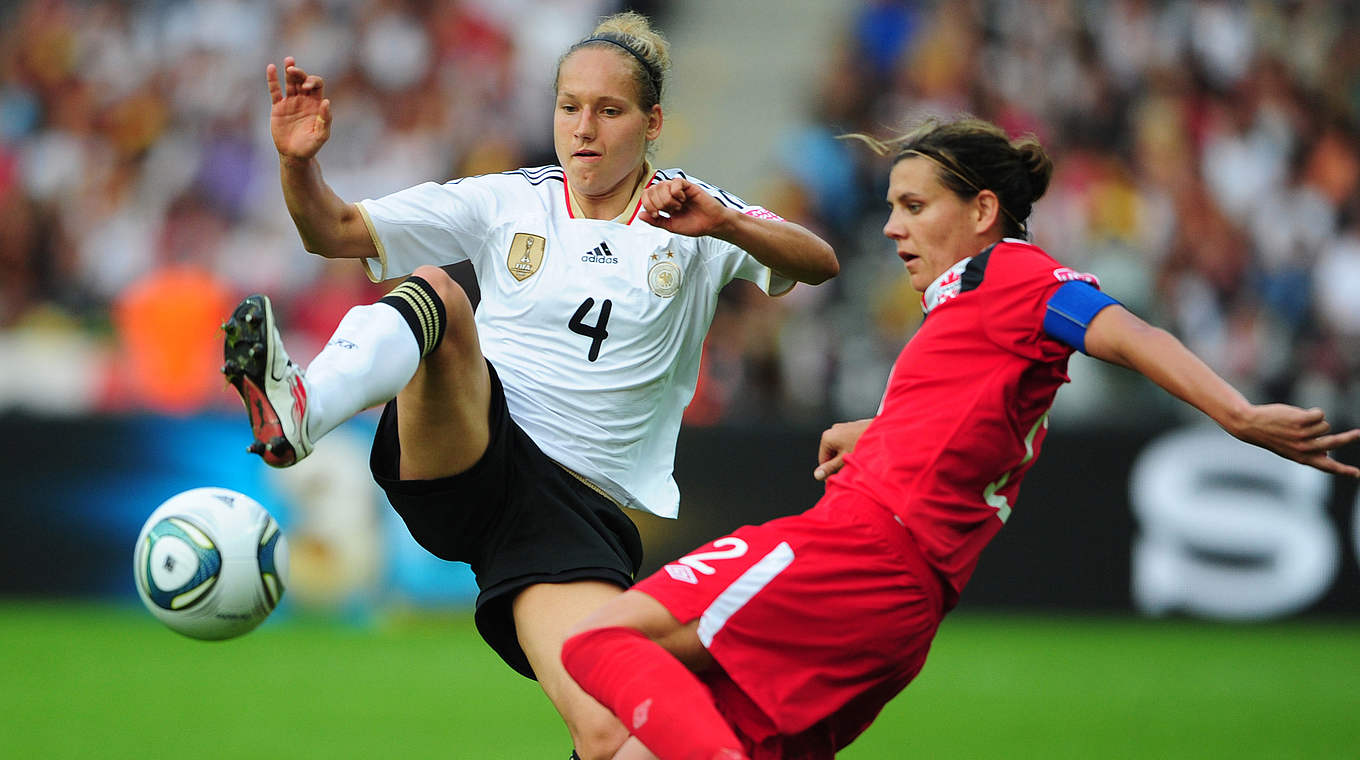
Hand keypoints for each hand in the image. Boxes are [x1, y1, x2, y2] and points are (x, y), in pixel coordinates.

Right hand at [267, 56, 331, 160]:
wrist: (294, 155)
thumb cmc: (310, 146)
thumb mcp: (321, 135)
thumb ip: (325, 120)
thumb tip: (326, 102)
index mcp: (316, 104)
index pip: (317, 85)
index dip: (312, 81)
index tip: (306, 87)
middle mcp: (304, 100)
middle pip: (303, 80)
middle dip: (300, 73)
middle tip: (293, 72)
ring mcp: (290, 102)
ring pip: (290, 82)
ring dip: (290, 71)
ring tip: (289, 61)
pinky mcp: (278, 107)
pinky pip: (275, 91)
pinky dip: (273, 79)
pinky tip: (271, 68)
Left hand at [638, 178, 732, 237]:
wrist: (712, 224)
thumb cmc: (695, 225)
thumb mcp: (671, 226)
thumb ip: (655, 221)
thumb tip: (640, 215)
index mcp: (663, 203)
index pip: (646, 195)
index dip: (647, 204)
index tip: (656, 215)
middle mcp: (670, 194)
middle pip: (652, 189)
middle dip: (657, 203)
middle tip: (669, 211)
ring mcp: (679, 189)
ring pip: (662, 185)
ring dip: (667, 199)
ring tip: (678, 207)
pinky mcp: (689, 186)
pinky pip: (675, 182)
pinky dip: (676, 192)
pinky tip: (683, 199)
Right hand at [813, 418, 873, 480]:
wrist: (884, 432)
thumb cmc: (862, 445)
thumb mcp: (844, 460)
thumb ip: (829, 468)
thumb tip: (816, 475)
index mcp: (827, 437)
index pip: (822, 460)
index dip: (828, 473)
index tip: (834, 482)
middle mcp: (834, 429)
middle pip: (831, 453)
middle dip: (838, 465)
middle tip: (848, 474)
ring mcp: (844, 427)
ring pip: (841, 448)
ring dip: (846, 458)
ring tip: (856, 464)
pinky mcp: (854, 427)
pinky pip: (849, 441)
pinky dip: (852, 450)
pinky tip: (861, 456)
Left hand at [1231, 404, 1359, 477]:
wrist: (1250, 425)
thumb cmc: (1272, 436)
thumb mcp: (1289, 450)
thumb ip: (1307, 454)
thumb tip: (1327, 455)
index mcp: (1302, 458)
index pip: (1327, 467)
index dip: (1344, 470)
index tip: (1358, 474)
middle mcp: (1303, 448)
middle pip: (1335, 442)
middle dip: (1350, 437)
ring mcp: (1302, 434)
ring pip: (1324, 425)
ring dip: (1315, 421)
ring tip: (1296, 422)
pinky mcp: (1300, 420)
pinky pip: (1320, 414)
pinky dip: (1314, 412)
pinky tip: (1298, 414)